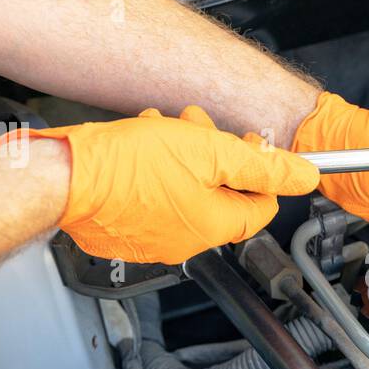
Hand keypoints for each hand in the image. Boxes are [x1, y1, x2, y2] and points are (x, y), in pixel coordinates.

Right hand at [21, 106, 318, 263]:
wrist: (63, 177)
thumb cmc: (126, 166)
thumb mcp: (209, 151)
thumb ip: (262, 166)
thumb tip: (305, 177)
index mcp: (214, 226)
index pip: (260, 206)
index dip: (258, 170)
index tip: (246, 145)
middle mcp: (186, 241)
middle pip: (222, 194)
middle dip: (216, 153)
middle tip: (198, 127)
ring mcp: (153, 239)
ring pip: (187, 190)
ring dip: (183, 153)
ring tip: (163, 129)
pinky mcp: (125, 230)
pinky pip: (155, 197)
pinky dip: (155, 168)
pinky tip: (141, 144)